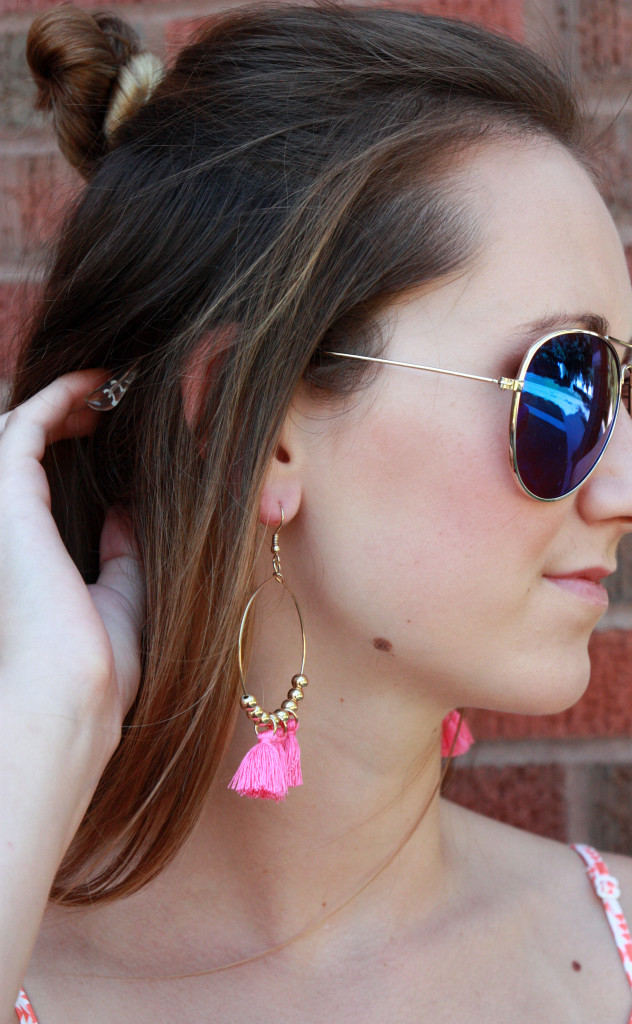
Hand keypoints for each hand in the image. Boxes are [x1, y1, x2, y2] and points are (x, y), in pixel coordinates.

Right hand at [0, 370, 143, 758]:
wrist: (73, 697)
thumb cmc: (95, 668)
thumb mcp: (122, 596)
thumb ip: (122, 550)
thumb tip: (126, 508)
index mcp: (27, 556)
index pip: (37, 487)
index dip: (70, 448)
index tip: (114, 431)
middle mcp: (5, 532)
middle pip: (19, 451)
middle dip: (61, 417)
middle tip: (109, 399)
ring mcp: (1, 514)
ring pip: (13, 429)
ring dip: (59, 401)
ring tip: (106, 386)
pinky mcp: (6, 499)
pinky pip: (24, 425)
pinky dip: (58, 397)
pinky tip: (97, 384)